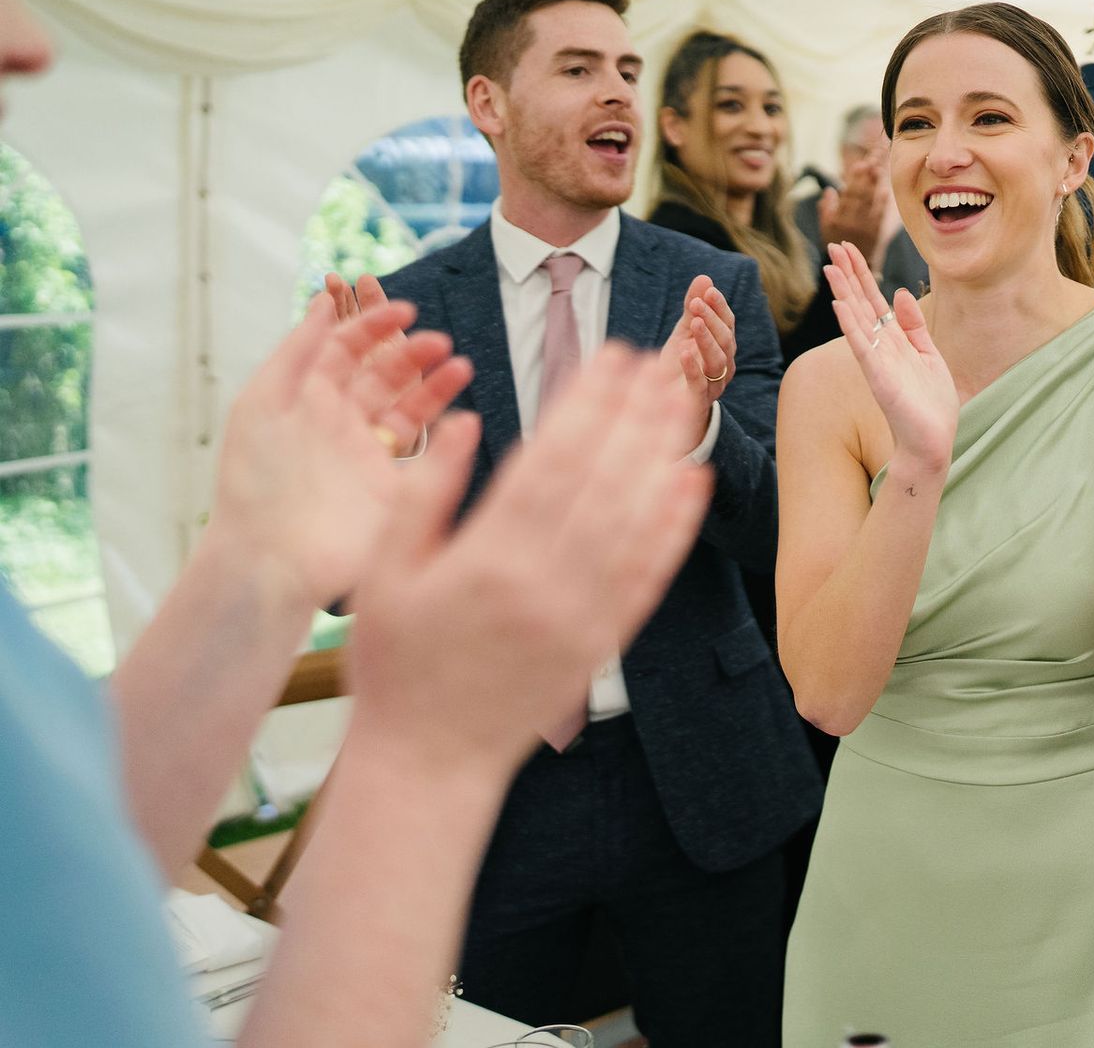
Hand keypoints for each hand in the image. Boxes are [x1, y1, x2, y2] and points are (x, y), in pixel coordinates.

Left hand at [205, 293, 471, 609]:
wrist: (269, 559)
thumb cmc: (255, 481)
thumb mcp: (262, 402)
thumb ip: (296, 350)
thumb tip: (324, 301)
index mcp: (308, 401)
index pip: (349, 351)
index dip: (376, 327)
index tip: (407, 312)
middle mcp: (341, 425)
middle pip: (385, 376)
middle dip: (414, 353)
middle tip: (441, 343)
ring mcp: (369, 457)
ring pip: (411, 409)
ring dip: (436, 383)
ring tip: (461, 366)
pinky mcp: (394, 490)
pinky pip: (427, 454)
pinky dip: (447, 432)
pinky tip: (460, 415)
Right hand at [345, 346, 710, 771]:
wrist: (428, 760)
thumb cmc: (395, 663)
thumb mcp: (379, 571)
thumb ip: (422, 493)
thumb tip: (461, 420)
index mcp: (486, 558)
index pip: (552, 459)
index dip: (587, 401)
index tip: (611, 356)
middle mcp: (544, 584)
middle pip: (605, 479)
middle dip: (635, 412)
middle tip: (661, 360)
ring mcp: (581, 616)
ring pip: (636, 520)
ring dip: (663, 455)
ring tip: (682, 403)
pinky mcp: (602, 643)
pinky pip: (649, 576)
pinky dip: (675, 528)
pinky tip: (690, 484)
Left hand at [660, 274, 735, 451]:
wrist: (663, 404)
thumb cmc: (677, 366)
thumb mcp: (683, 333)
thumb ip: (693, 308)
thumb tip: (704, 277)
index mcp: (723, 346)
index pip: (728, 323)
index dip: (720, 307)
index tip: (708, 291)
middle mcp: (724, 364)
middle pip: (726, 339)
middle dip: (713, 319)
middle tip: (697, 303)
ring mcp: (715, 384)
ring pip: (718, 360)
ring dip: (707, 339)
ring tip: (694, 323)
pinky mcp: (699, 400)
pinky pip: (700, 384)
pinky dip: (693, 368)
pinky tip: (684, 352)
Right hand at [819, 152, 888, 261]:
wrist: (852, 266)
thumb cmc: (837, 242)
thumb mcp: (825, 227)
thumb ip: (826, 209)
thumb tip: (830, 190)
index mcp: (836, 218)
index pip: (847, 194)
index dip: (854, 178)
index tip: (860, 163)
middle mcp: (850, 222)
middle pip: (860, 194)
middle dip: (866, 175)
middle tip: (874, 157)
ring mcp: (864, 228)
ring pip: (870, 202)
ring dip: (875, 184)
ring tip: (880, 166)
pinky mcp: (876, 233)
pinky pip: (879, 216)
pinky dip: (882, 203)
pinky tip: (885, 191)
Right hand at [824, 240, 957, 472]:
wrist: (933, 441)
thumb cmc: (931, 404)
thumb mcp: (929, 355)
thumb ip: (914, 327)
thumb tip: (900, 293)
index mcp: (894, 341)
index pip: (873, 300)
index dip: (862, 274)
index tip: (849, 249)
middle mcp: (881, 348)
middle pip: (860, 303)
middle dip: (849, 274)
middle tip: (833, 246)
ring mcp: (877, 362)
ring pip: (856, 320)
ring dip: (843, 293)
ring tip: (831, 267)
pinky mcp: (879, 378)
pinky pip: (862, 347)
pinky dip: (851, 326)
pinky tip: (840, 306)